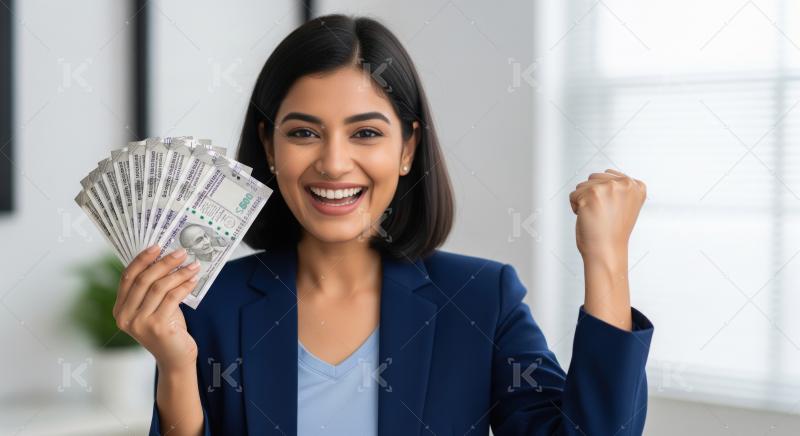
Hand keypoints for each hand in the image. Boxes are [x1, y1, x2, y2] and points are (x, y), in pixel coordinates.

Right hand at [113, 245, 200, 373]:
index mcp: (120, 309)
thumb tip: (167, 259)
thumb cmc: (167, 330)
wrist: (176, 359)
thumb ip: (153, 289)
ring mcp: (140, 323)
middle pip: (143, 280)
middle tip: (181, 252)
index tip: (157, 246)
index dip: (142, 260)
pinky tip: (194, 280)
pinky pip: (173, 298)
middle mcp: (126, 317)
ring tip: (193, 265)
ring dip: (178, 273)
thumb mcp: (155, 308)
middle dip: (164, 263)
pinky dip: (184, 285)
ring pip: (159, 287)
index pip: (128, 277)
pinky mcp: (158, 327)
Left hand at [568, 169, 646, 330]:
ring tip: (596, 217)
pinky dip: (575, 208)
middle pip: (593, 178)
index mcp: (637, 185)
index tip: (613, 211)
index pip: (608, 175)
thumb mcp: (624, 204)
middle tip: (603, 215)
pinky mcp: (593, 193)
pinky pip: (573, 195)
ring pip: (582, 186)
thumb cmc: (611, 231)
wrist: (607, 252)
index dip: (604, 196)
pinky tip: (588, 218)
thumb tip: (607, 172)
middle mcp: (626, 183)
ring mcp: (609, 187)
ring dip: (583, 201)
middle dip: (592, 196)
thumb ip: (619, 187)